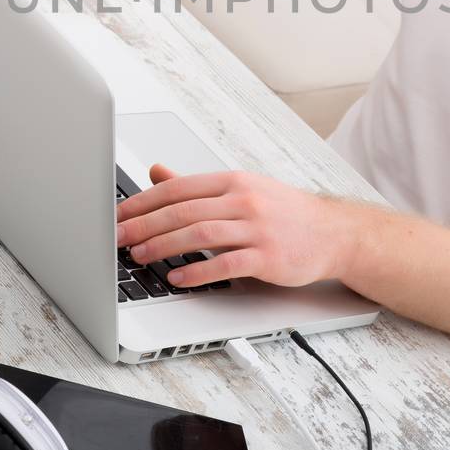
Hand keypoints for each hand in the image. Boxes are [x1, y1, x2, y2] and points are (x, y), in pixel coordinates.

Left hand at [115, 164, 359, 288]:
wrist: (333, 232)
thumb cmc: (283, 212)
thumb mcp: (240, 189)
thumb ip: (195, 185)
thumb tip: (156, 172)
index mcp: (232, 181)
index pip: (178, 188)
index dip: (143, 201)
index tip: (118, 214)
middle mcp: (244, 199)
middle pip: (184, 211)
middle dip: (145, 225)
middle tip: (117, 238)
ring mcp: (257, 227)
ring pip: (200, 234)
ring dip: (164, 246)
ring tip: (140, 256)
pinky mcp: (268, 256)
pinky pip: (226, 263)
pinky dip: (198, 271)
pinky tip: (177, 277)